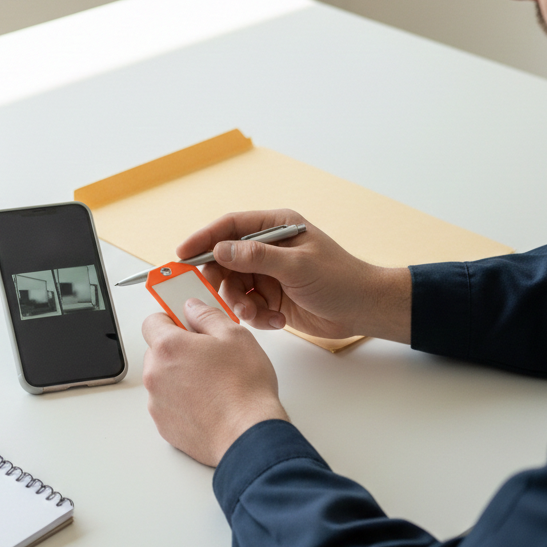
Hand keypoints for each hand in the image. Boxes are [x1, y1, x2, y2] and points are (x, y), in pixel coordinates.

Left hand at [142, 299, 287, 466]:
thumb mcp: (234, 336)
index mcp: (168, 347)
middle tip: (207, 358)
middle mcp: (155, 374)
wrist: (247, 436)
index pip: (152, 321)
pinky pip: (168, 405)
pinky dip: (182, 402)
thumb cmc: (244, 388)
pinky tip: (207, 404)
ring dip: (179, 378)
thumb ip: (206, 315)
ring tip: (211, 385)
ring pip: (162, 379)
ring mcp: (157, 402)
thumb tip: (192, 308)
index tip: (185, 325)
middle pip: (157, 352)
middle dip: (177, 351)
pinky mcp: (163, 425)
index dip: (171, 320)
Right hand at [177, 210, 411, 342]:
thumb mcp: (296, 265)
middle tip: (219, 295)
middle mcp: (268, 248)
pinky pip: (248, 306)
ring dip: (241, 304)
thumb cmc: (339, 279)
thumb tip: (220, 249)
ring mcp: (269, 273)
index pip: (230, 226)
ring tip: (257, 315)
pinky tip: (276, 320)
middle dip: (221, 280)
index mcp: (275, 227)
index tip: (182, 255)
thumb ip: (256, 256)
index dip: (203, 238)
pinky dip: (256, 316)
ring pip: (234, 287)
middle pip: (225, 259)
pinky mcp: (271, 296)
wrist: (364, 310)